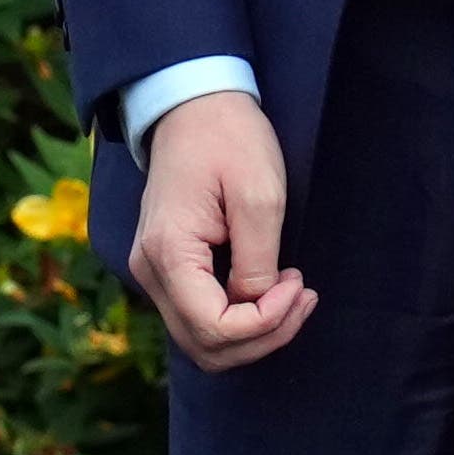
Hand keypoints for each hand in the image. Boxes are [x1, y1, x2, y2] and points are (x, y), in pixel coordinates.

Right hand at [125, 93, 319, 372]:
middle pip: (206, 346)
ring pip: (202, 340)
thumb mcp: (259, 195)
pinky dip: (240, 318)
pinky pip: (201, 316)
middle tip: (303, 296)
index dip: (265, 323)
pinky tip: (273, 290)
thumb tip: (258, 306)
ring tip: (293, 294)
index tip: (299, 284)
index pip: (214, 328)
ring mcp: (155, 272)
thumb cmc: (230, 140)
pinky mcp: (169, 268)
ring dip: (254, 333)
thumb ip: (258, 261)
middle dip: (264, 336)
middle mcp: (150, 271)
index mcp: (168, 253)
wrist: (194, 107)